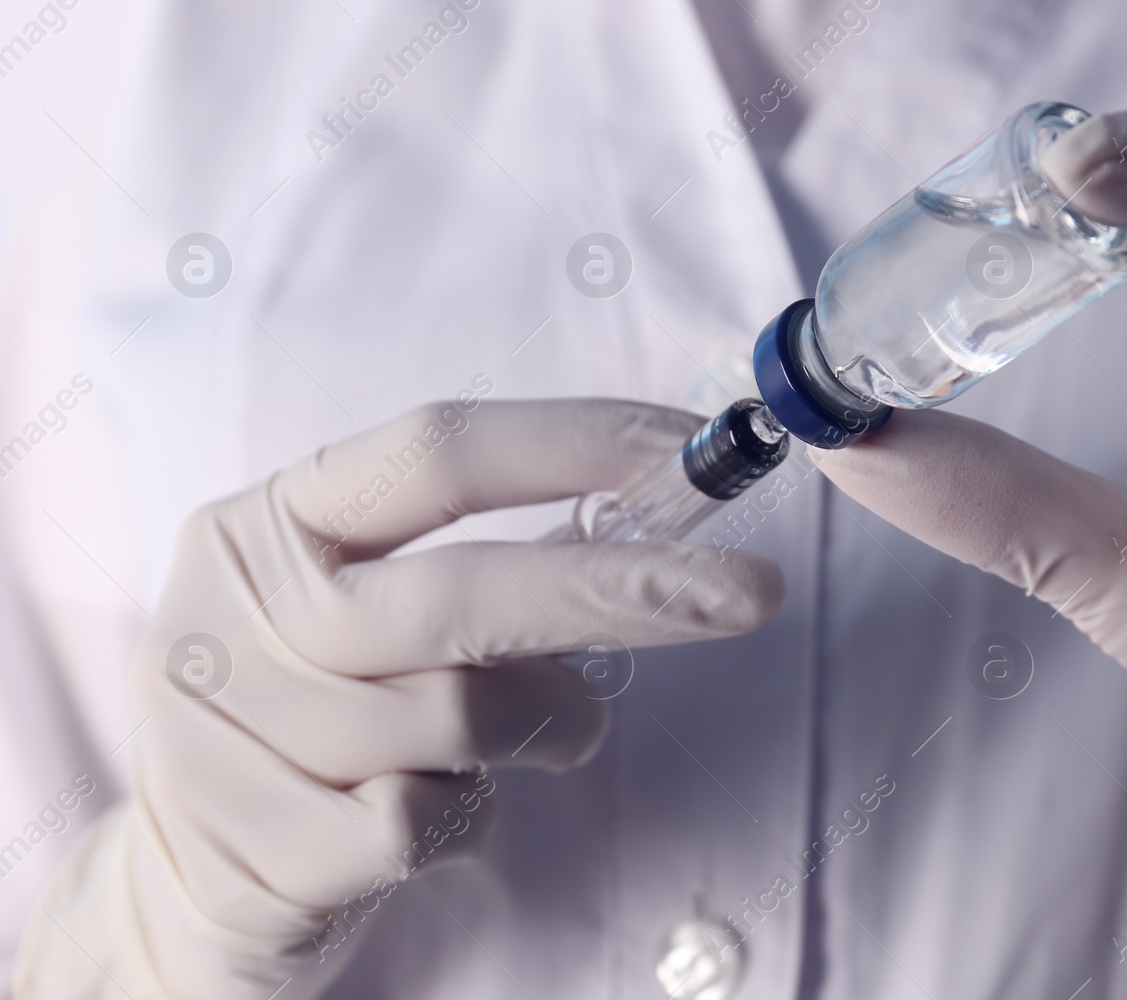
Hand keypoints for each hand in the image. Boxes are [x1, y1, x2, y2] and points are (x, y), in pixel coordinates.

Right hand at [16, 399, 782, 999]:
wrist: (183, 880)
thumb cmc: (308, 721)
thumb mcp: (364, 618)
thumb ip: (481, 570)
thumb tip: (651, 527)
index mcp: (267, 525)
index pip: (437, 451)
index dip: (577, 441)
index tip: (692, 450)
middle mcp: (233, 613)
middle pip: (465, 587)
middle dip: (625, 587)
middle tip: (750, 593)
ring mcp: (231, 734)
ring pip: (463, 714)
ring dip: (545, 726)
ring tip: (541, 735)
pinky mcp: (260, 848)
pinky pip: (432, 819)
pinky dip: (473, 814)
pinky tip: (443, 807)